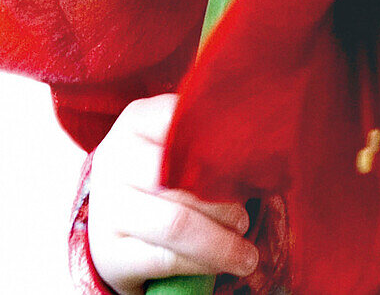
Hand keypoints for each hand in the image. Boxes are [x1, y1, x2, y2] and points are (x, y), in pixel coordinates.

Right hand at [87, 94, 258, 294]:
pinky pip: (167, 259)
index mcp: (137, 121)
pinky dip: (204, 262)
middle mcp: (116, 160)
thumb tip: (266, 139)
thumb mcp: (175, 141)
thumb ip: (208, 134)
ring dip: (221, 241)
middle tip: (247, 215)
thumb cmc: (162, 171)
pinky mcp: (109, 253)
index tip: (253, 158)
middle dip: (225, 200)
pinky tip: (226, 263)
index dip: (225, 143)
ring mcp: (108, 208)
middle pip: (183, 178)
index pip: (186, 124)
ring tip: (246, 251)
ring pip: (177, 223)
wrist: (114, 220)